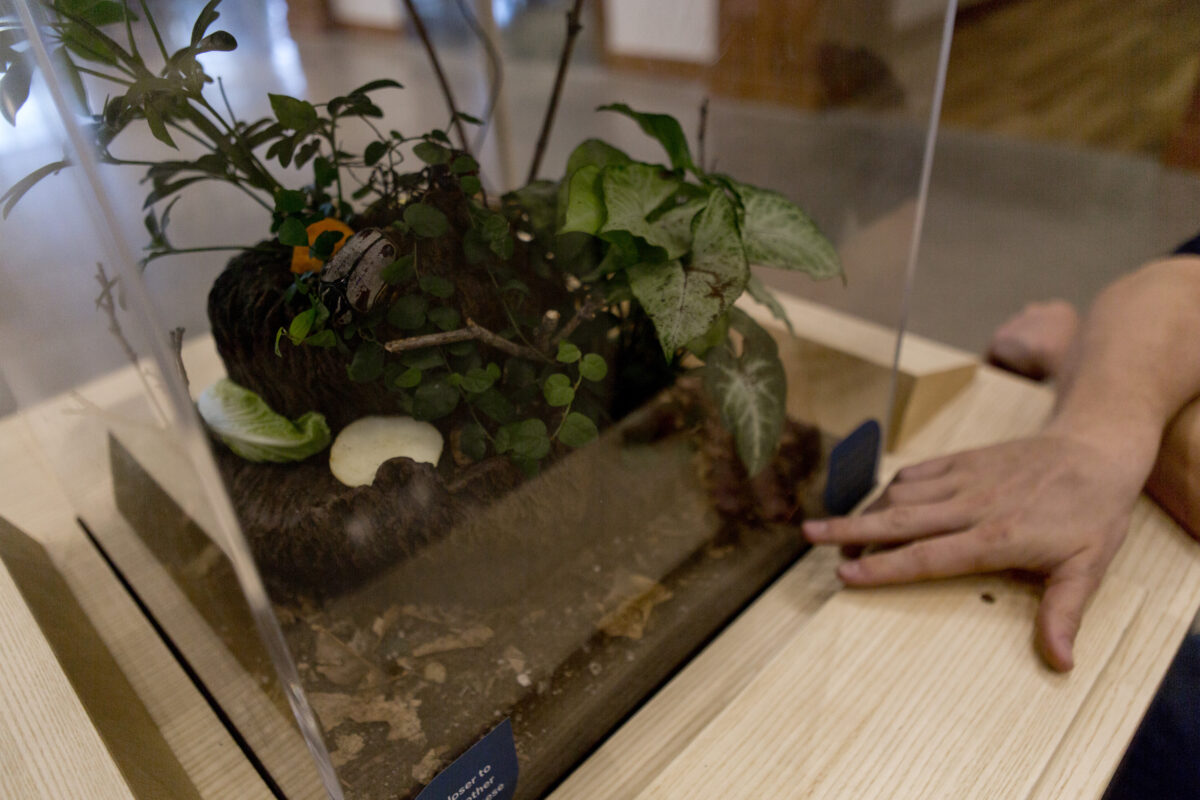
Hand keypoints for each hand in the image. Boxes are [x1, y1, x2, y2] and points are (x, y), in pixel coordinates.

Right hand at [802, 433, 1148, 670]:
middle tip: (807, 536)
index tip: (845, 576)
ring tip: (834, 532)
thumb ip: (1065, 613)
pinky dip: (890, 488)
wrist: (1096, 448)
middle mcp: (970, 506)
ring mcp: (963, 479)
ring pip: (900, 494)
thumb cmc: (1094, 512)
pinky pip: (915, 473)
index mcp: (995, 538)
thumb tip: (1061, 663)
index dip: (883, 567)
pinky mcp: (963, 460)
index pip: (927, 557)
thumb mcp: (1088, 567)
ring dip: (864, 512)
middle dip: (848, 530)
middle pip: (897, 520)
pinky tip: (878, 503)